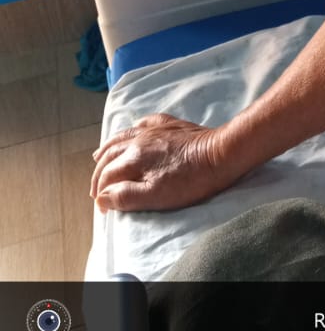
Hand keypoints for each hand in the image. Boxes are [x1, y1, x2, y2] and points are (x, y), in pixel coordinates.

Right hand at [89, 113, 232, 211]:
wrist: (221, 154)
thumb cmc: (191, 180)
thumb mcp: (157, 196)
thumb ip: (126, 196)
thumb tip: (102, 197)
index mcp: (134, 158)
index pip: (107, 175)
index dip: (101, 193)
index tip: (103, 208)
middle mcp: (139, 140)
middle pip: (109, 155)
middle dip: (99, 173)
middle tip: (96, 189)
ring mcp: (154, 129)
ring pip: (122, 136)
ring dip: (107, 149)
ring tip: (98, 157)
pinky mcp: (170, 125)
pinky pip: (145, 122)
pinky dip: (133, 128)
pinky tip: (133, 130)